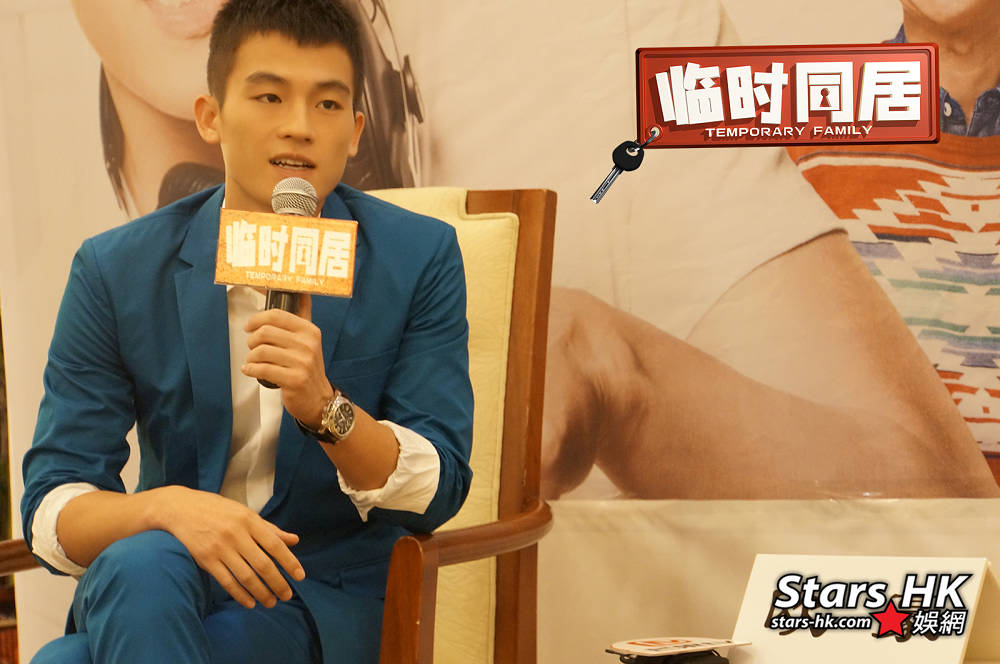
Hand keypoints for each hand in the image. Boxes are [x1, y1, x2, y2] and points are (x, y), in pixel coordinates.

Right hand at [155, 486, 305, 608]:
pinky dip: (240, 595)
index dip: (289, 562)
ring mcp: (220, 548)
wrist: (180, 509)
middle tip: (287, 595)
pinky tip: (250, 603)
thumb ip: (270, 529)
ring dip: (261, 593)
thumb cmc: (218, 510)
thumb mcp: (245, 513)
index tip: (300, 576)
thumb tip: (294, 540)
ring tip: (271, 602)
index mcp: (249, 520)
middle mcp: (236, 534)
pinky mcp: (205, 559)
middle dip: (278, 583)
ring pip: (246, 576)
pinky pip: (226, 581)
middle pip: (262, 565)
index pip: (275, 545)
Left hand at [242, 294, 333, 426]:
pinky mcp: (294, 380)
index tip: (249, 326)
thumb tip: (302, 291)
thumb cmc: (308, 366)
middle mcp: (308, 344)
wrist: (318, 398)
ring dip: (250, 357)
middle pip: (266, 332)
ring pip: (261, 351)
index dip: (257, 318)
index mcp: (310, 330)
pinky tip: (249, 370)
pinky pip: (263, 369)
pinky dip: (251, 369)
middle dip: (252, 339)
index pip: (277, 315)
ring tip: (252, 360)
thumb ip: (303, 315)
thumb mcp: (309, 339)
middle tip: (252, 346)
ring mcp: (302, 363)